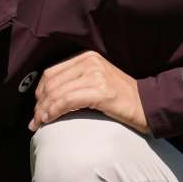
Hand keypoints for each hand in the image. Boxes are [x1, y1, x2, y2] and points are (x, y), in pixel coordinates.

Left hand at [29, 51, 148, 132]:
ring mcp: (96, 75)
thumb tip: (46, 98)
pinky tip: (49, 120)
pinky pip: (67, 101)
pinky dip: (54, 111)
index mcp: (87, 57)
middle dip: (39, 104)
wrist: (147, 105)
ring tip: (39, 124)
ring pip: (57, 93)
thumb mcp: (96, 81)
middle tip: (35, 121)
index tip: (36, 108)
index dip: (39, 92)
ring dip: (43, 110)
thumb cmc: (120, 98)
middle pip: (51, 83)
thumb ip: (75, 82)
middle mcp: (90, 62)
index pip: (51, 73)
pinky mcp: (100, 91)